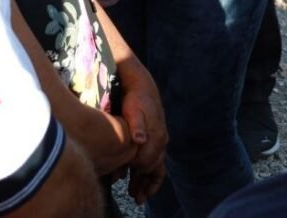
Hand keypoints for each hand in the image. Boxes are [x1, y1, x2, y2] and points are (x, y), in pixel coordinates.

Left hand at [119, 67, 167, 203]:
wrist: (142, 87)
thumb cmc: (135, 99)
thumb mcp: (134, 109)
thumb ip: (137, 125)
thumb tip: (140, 139)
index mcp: (156, 136)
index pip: (148, 161)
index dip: (138, 172)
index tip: (126, 180)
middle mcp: (161, 140)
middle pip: (154, 168)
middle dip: (146, 184)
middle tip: (137, 199)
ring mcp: (159, 140)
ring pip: (156, 167)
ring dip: (147, 183)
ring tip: (138, 196)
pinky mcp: (155, 140)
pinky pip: (155, 161)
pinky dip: (148, 174)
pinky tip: (138, 182)